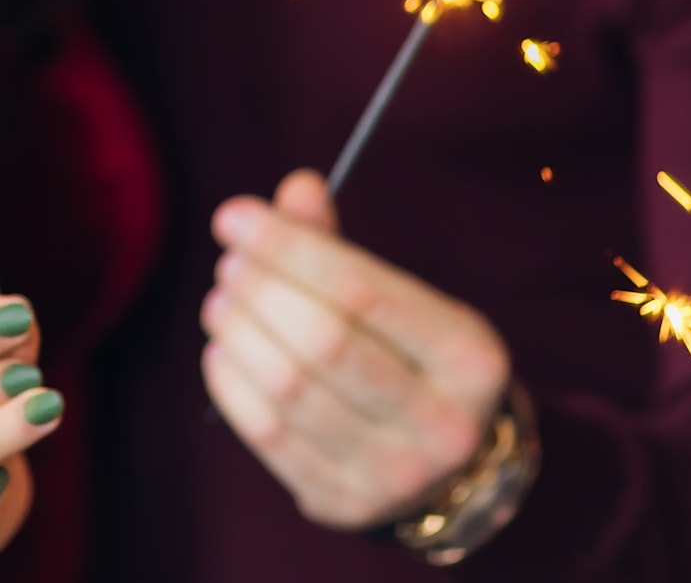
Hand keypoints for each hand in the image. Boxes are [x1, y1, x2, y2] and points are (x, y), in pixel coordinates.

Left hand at [200, 171, 510, 530]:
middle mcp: (442, 422)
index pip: (364, 291)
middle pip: (323, 340)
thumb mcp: (400, 300)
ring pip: (289, 388)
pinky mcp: (344, 503)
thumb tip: (297, 188)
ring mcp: (394, 473)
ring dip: (238, 332)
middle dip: (259, 289)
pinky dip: (230, 383)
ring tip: (220, 300)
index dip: (287, 247)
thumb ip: (341, 247)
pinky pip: (268, 435)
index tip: (232, 216)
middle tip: (229, 264)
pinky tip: (222, 349)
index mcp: (469, 357)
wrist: (443, 467)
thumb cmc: (409, 359)